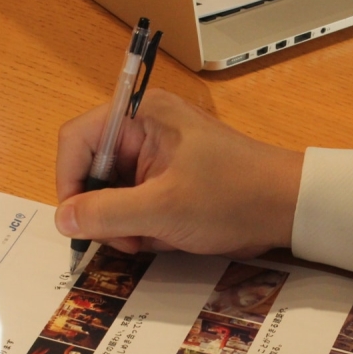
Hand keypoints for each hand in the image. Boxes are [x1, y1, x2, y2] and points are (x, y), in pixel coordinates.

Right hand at [55, 90, 302, 257]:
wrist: (289, 208)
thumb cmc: (235, 195)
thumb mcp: (163, 209)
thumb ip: (106, 213)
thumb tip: (63, 219)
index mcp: (140, 115)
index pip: (78, 139)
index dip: (69, 181)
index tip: (77, 220)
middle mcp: (144, 128)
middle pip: (93, 169)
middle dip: (103, 210)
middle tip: (125, 238)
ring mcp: (157, 155)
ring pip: (113, 193)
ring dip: (125, 223)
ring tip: (154, 238)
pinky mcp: (169, 178)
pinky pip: (136, 204)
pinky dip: (144, 226)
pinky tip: (168, 236)